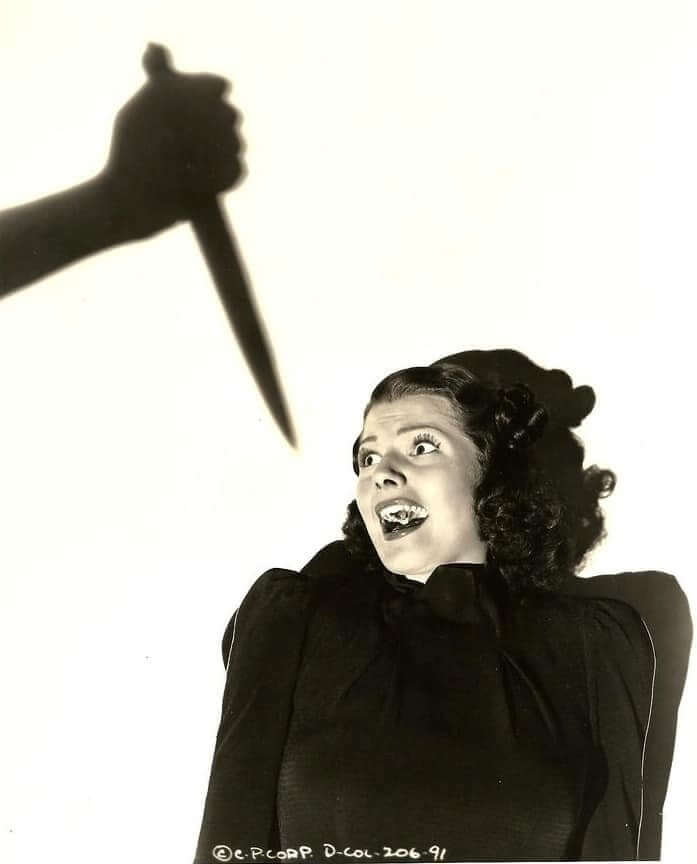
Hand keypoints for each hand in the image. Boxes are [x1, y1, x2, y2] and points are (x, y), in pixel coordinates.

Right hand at [102, 44, 243, 238]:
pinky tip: (209, 181)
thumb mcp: (136, 110)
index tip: (201, 116)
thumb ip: (157, 80)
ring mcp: (214, 146)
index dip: (212, 100)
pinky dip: (227, 176)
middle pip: (231, 115)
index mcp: (177, 92)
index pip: (220, 86)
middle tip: (199, 147)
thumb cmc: (129, 156)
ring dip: (224, 153)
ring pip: (236, 143)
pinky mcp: (222, 176)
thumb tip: (156, 46)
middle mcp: (200, 113)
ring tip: (200, 167)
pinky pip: (238, 169)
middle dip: (219, 129)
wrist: (127, 201)